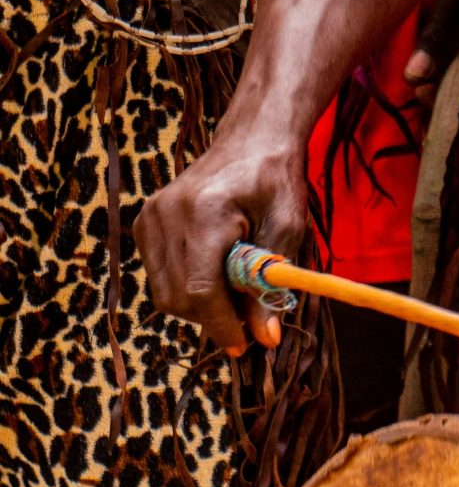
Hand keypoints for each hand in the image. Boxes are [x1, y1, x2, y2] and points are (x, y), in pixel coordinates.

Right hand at [137, 125, 310, 357]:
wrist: (251, 139)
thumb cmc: (276, 180)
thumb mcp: (286, 230)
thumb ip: (271, 285)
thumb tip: (265, 338)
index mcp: (205, 212)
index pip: (201, 290)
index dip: (222, 326)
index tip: (245, 346)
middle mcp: (167, 214)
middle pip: (177, 297)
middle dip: (213, 319)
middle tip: (247, 320)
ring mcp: (150, 217)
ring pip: (163, 292)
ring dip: (198, 306)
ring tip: (234, 292)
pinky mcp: (144, 222)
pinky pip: (159, 276)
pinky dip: (185, 287)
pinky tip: (214, 272)